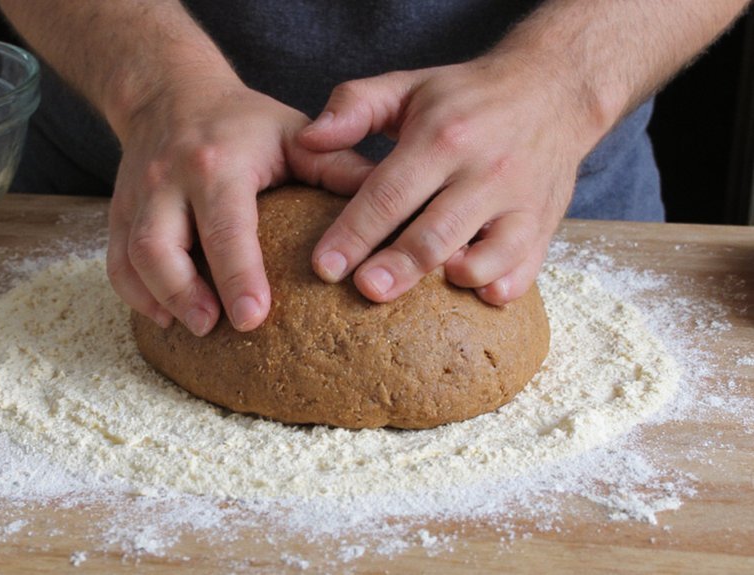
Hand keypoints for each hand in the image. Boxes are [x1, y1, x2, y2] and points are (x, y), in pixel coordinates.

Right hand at [107, 77, 372, 335]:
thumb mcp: (293, 133)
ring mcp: (136, 197)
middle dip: (184, 294)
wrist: (170, 93)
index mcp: (216, 163)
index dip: (238, 276)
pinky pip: (115, 261)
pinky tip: (164, 316)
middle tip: (215, 328)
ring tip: (194, 328)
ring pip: (131, 257)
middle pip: (160, 245)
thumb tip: (391, 209)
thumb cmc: (243, 122)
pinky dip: (135, 295)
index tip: (253, 318)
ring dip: (159, 299)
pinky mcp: (118, 212)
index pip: (225, 226)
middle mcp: (168, 179)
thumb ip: (338, 169)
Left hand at [300, 55, 592, 304]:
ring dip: (451, 279)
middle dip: (397, 268)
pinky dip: (501, 287)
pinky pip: (526, 268)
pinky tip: (473, 292)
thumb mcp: (408, 86)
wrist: (553, 90)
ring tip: (417, 296)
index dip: (354, 234)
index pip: (389, 193)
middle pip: (434, 234)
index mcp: (442, 137)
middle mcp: (484, 171)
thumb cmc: (465, 97)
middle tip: (364, 290)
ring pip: (486, 256)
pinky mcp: (543, 223)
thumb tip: (306, 141)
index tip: (324, 266)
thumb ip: (353, 108)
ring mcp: (519, 201)